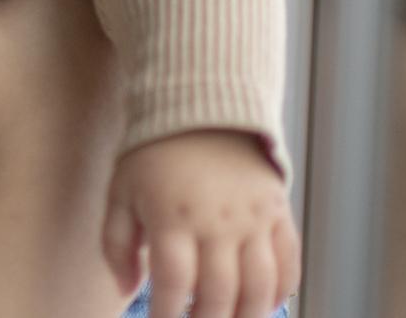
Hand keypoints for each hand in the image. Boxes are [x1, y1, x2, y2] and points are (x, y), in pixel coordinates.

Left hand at [102, 130, 298, 317]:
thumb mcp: (120, 192)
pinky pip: (289, 262)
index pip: (173, 281)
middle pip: (218, 293)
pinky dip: (281, 291)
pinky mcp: (278, 212)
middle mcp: (216, 221)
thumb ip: (116, 244)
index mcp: (172, 215)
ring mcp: (253, 218)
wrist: (201, 108)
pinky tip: (263, 305)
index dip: (167, 314)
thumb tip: (125, 291)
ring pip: (259, 287)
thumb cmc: (152, 155)